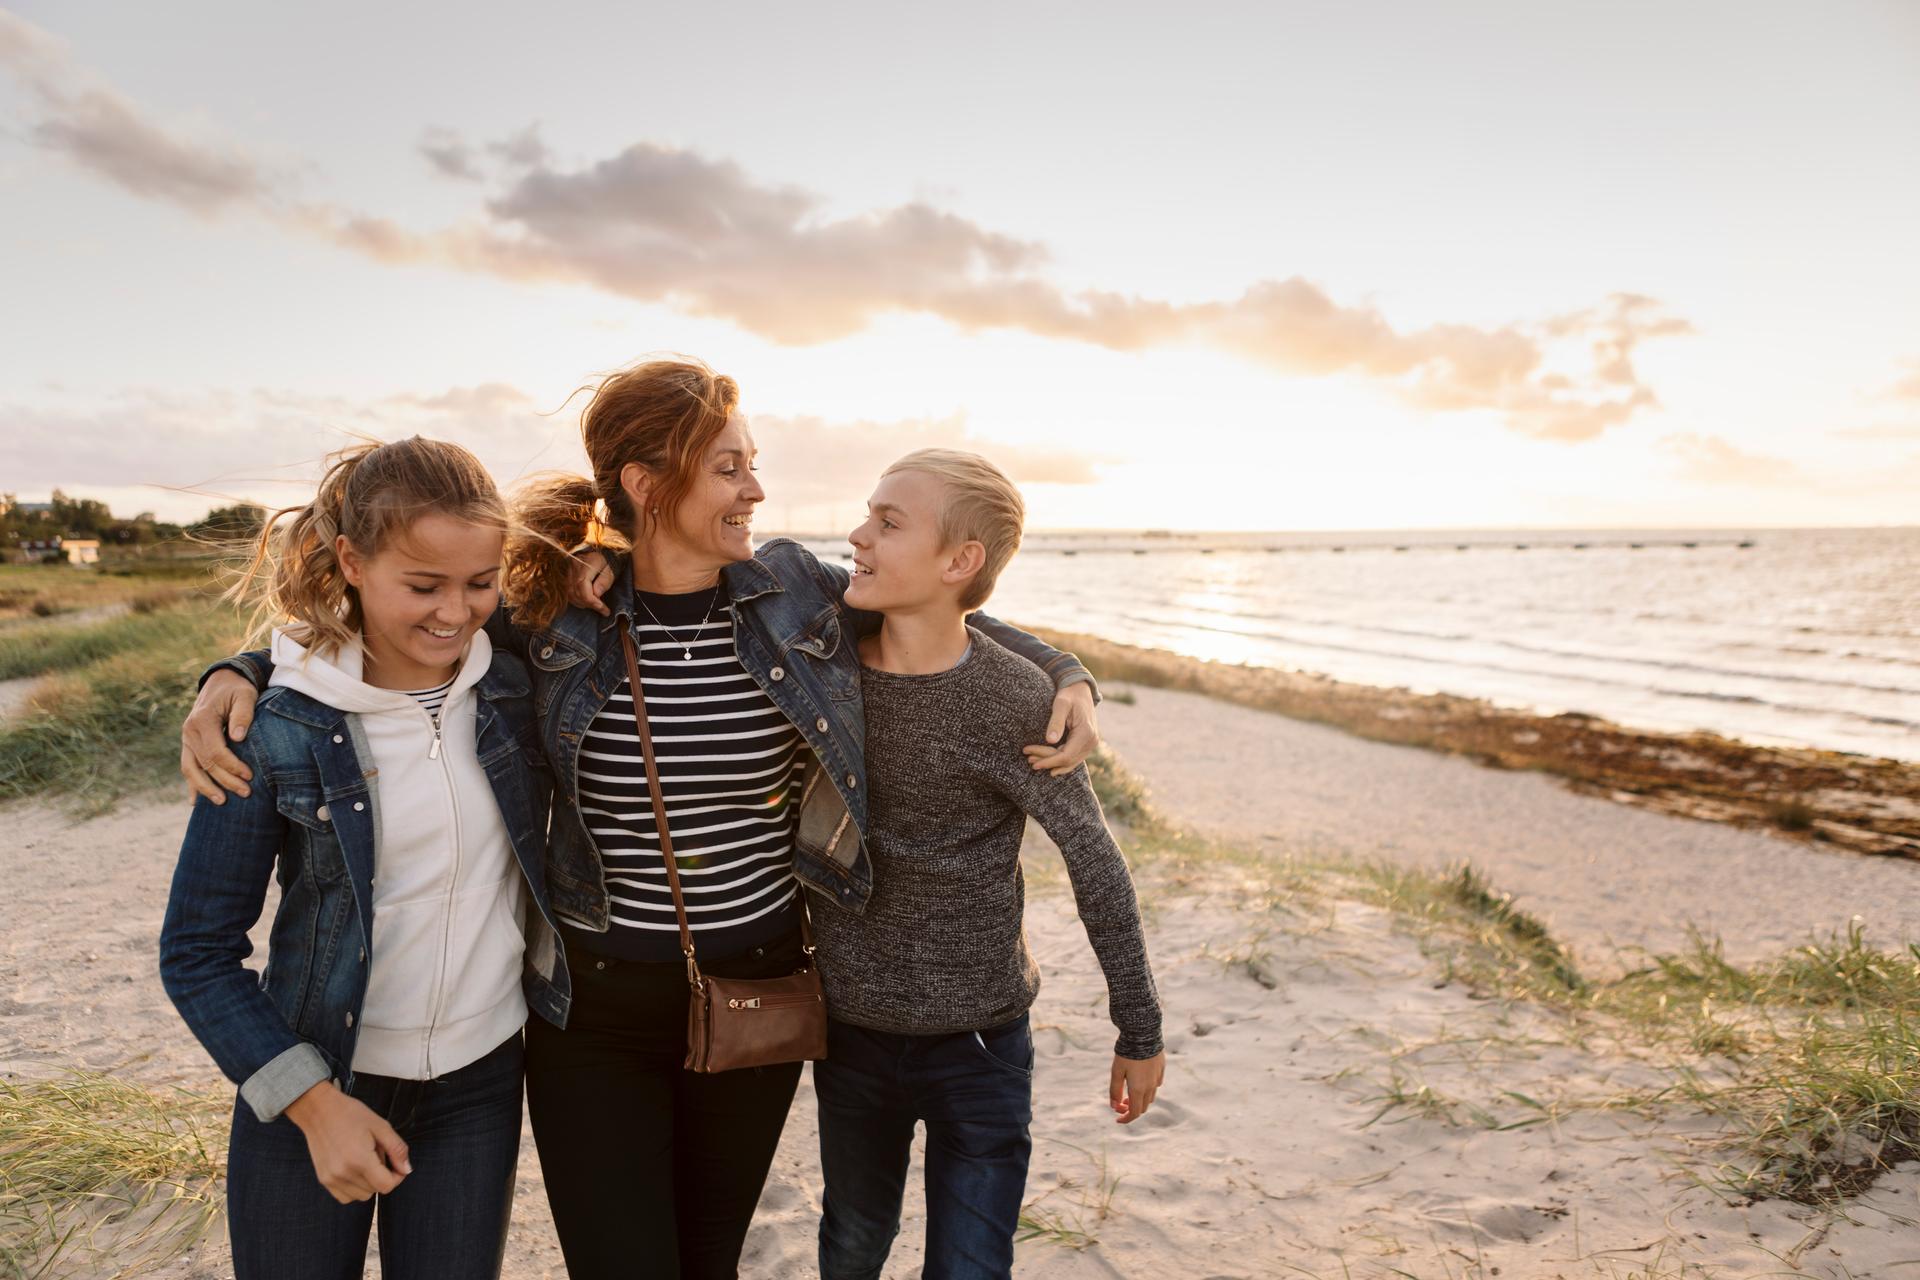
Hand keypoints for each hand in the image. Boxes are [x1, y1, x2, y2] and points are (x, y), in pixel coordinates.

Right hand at [180, 671, 258, 803]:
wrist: (221, 681)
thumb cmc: (237, 689)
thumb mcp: (245, 695)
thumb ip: (243, 714)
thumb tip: (238, 738)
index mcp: (202, 720)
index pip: (215, 751)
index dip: (232, 766)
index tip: (249, 775)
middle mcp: (189, 731)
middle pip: (204, 764)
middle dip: (225, 781)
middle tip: (246, 793)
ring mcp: (186, 739)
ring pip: (190, 769)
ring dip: (204, 788)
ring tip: (221, 802)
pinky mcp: (189, 744)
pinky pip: (187, 766)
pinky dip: (191, 784)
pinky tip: (194, 801)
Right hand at [284, 1081, 410, 1203]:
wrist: (318, 1110)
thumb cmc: (351, 1114)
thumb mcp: (381, 1126)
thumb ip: (397, 1150)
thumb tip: (406, 1170)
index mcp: (359, 1159)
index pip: (386, 1186)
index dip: (397, 1177)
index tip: (396, 1164)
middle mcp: (343, 1174)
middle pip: (374, 1191)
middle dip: (382, 1176)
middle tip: (377, 1154)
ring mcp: (331, 1179)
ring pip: (361, 1196)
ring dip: (368, 1183)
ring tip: (364, 1160)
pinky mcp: (323, 1180)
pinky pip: (345, 1196)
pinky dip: (354, 1188)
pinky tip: (354, 1169)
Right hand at [567, 550, 613, 616]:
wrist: (602, 548)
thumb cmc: (608, 559)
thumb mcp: (611, 569)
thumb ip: (604, 581)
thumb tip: (596, 595)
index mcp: (585, 565)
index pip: (583, 586)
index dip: (592, 601)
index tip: (604, 609)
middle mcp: (573, 567)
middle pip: (576, 592)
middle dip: (589, 604)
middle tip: (602, 609)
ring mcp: (568, 570)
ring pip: (570, 593)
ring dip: (582, 603)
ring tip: (596, 605)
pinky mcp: (566, 574)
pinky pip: (567, 590)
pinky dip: (576, 599)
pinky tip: (586, 601)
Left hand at [1023, 682, 1099, 775]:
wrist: (1080, 690)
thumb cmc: (1069, 695)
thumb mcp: (1061, 704)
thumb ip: (1056, 722)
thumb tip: (1050, 740)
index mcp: (1086, 732)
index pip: (1066, 756)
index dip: (1049, 761)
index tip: (1033, 763)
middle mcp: (1091, 741)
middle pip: (1067, 761)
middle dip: (1047, 762)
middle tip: (1029, 759)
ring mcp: (1091, 744)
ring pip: (1070, 762)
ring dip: (1052, 764)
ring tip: (1033, 761)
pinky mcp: (1087, 744)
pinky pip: (1073, 758)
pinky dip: (1059, 761)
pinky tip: (1047, 762)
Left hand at [1109, 1050, 1164, 1124]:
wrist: (1143, 1034)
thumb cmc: (1126, 1053)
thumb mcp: (1116, 1071)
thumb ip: (1114, 1090)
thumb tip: (1114, 1107)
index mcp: (1138, 1089)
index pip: (1134, 1113)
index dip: (1125, 1119)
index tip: (1117, 1119)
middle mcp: (1150, 1086)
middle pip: (1143, 1107)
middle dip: (1131, 1109)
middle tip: (1120, 1103)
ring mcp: (1157, 1078)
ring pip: (1150, 1097)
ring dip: (1139, 1100)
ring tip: (1128, 1093)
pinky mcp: (1161, 1069)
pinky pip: (1155, 1085)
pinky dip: (1147, 1090)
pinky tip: (1140, 1081)